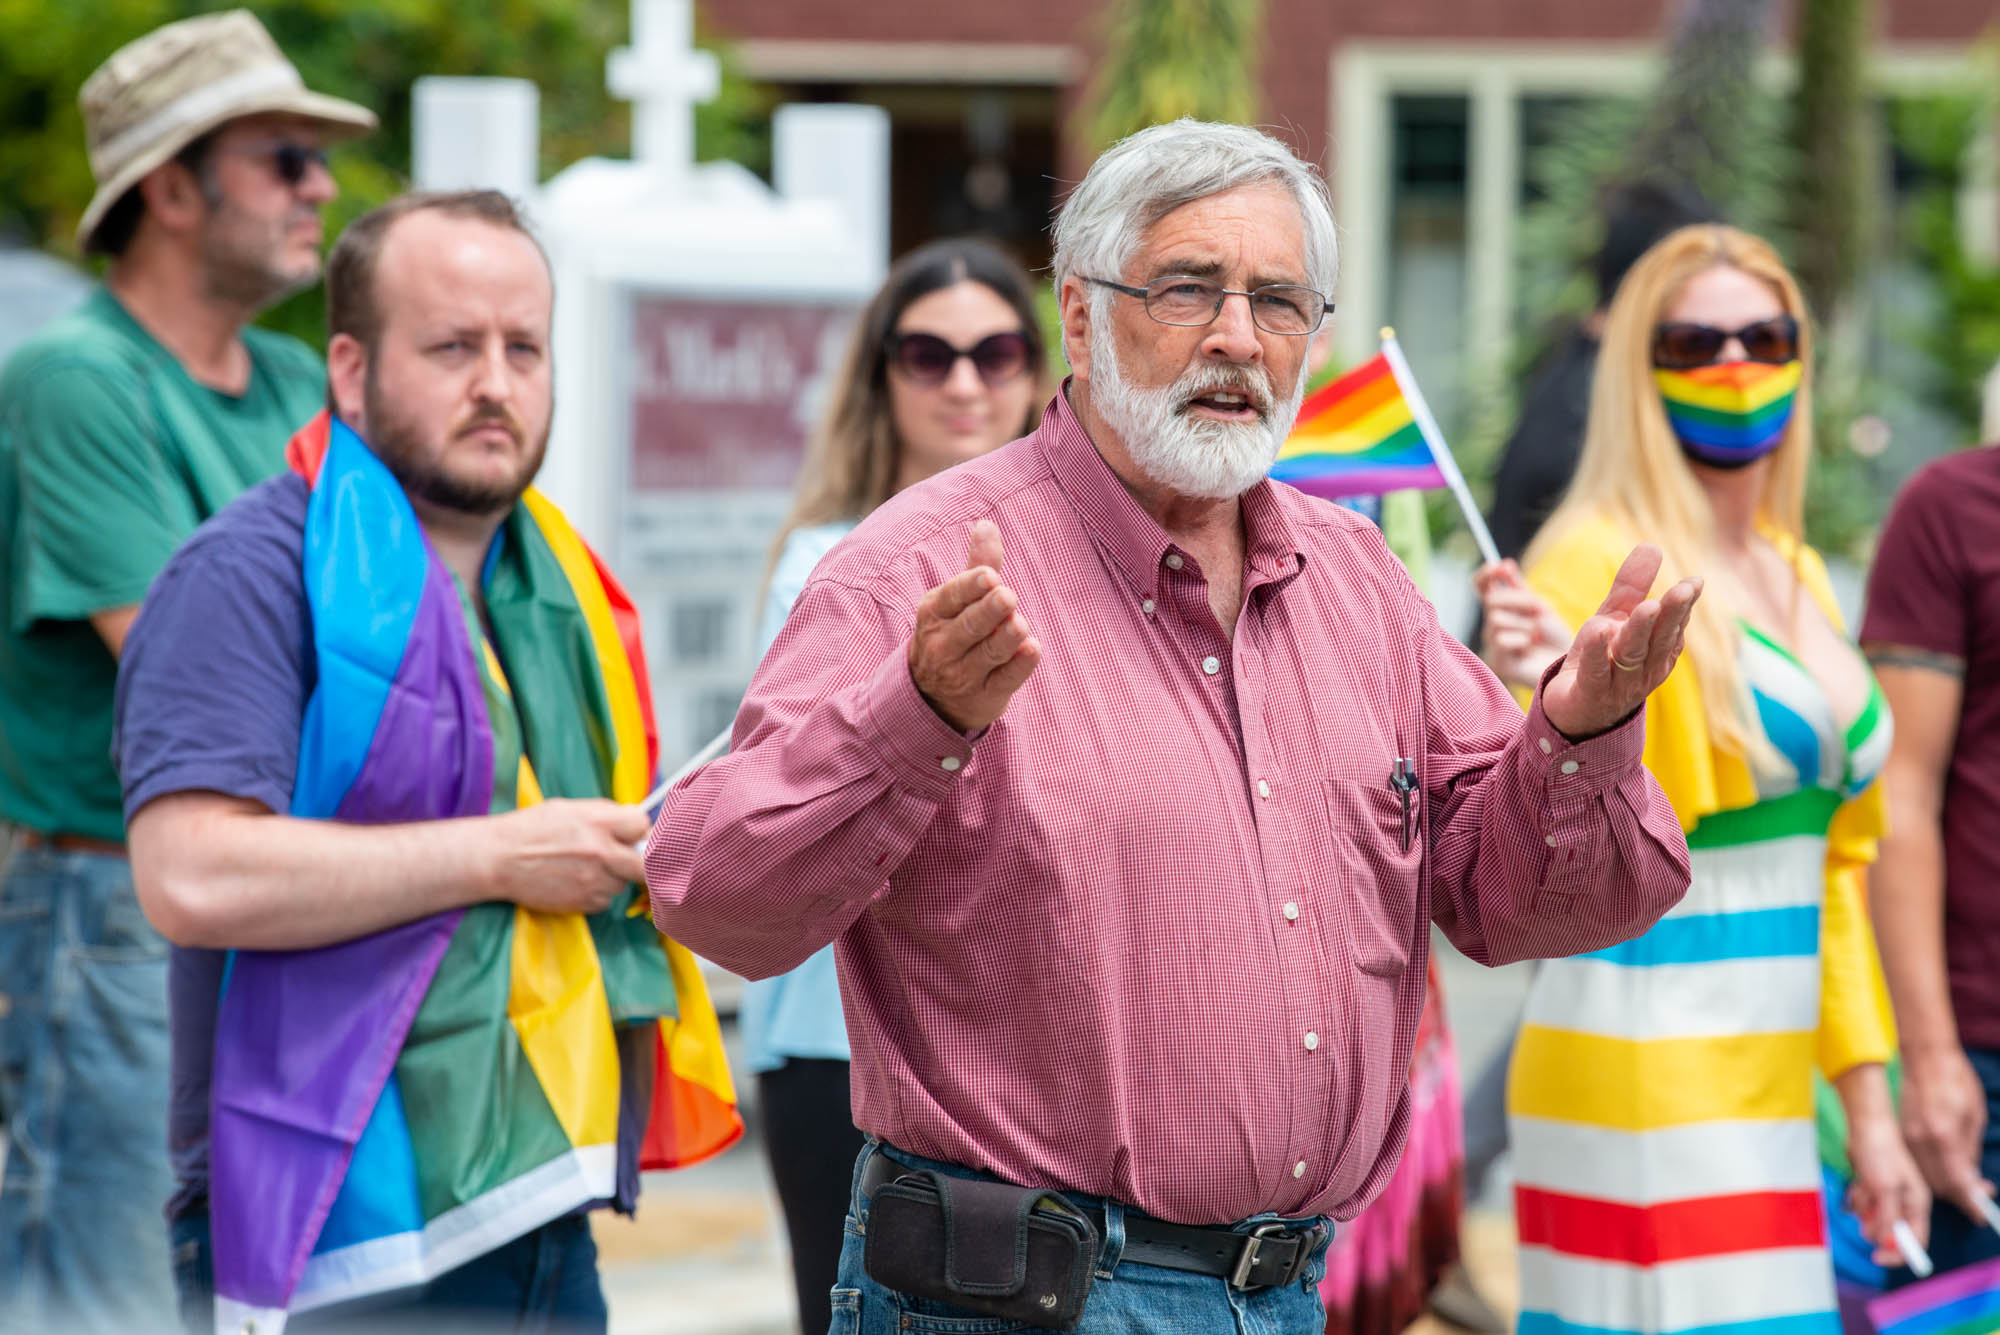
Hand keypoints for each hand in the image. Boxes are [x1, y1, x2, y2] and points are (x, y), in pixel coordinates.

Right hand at [490, 798, 649, 914]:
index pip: (643, 826)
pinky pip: (606, 900)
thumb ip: (605, 814)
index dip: (639, 830)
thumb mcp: (570, 808)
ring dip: (614, 877)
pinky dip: (597, 893)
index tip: (633, 834)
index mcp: (599, 822)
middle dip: (641, 861)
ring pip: (624, 883)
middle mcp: (602, 852)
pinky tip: (577, 881)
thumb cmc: (531, 829)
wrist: (498, 859)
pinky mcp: (585, 902)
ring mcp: (595, 880)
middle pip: (646, 863)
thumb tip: (633, 820)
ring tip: (586, 867)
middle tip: (630, 858)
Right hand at [908, 520, 1041, 732]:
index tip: (990, 576)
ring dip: (1008, 636)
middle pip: (971, 625)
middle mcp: (944, 645)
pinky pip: (1007, 679)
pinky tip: (1032, 650)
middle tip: (1008, 596)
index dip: (971, 586)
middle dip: (990, 610)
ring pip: (990, 652)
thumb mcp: (956, 602)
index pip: (953, 596)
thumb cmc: (953, 633)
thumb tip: (987, 524)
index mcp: (935, 613)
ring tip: (1019, 625)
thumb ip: (976, 565)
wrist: (933, 698)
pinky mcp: (986, 696)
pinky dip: (1020, 665)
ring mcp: (964, 674)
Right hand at [1475, 559, 1570, 690]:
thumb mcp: (1538, 606)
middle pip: (1491, 600)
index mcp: (1502, 609)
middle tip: (1537, 610)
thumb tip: (1504, 563)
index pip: (1482, 586)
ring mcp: (1493, 644)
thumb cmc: (1554, 636)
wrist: (1570, 666)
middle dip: (1518, 601)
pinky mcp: (1498, 662)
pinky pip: (1502, 639)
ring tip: (1536, 636)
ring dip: (1524, 623)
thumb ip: (1519, 587)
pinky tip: (1529, 650)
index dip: (1485, 575)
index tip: (1498, 567)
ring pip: (1496, 619)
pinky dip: (1522, 641)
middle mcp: (1492, 625)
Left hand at [1539, 544, 1701, 738]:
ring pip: (1633, 655)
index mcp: (1656, 652)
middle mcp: (1644, 670)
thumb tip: (1653, 545)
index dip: (1683, 605)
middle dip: (1672, 614)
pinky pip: (1596, 672)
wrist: (1572, 713)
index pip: (1673, 626)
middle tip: (1684, 589)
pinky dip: (1598, 651)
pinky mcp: (1590, 694)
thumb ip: (1631, 586)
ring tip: (1647, 606)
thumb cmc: (1601, 661)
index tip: (1694, 582)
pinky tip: (1598, 629)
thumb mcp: (1613, 619)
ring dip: (1640, 630)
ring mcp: (1618, 685)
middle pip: (1659, 640)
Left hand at [1849, 1106, 1934, 1266]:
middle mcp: (1906, 1203)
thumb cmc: (1880, 1155)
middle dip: (1875, 1226)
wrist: (1866, 1126)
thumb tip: (1887, 1245)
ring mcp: (1889, 1195)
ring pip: (1873, 1219)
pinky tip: (1858, 1181)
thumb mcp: (1885, 1190)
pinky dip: (1858, 1197)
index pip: (1916, 1241)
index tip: (1876, 1257)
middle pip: (1891, 1233)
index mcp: (1918, 1204)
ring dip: (1864, 1208)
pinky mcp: (1873, 1188)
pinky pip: (1863, 1205)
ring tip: (1863, 1187)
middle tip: (1865, 1213)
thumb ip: (1888, 1219)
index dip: (1898, 1254)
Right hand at [1903, 1048, 1994, 1220]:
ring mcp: (1907, 1138)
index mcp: (1943, 1135)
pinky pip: (1916, 1165)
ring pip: (1925, 1178)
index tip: (1982, 1213)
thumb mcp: (1974, 1117)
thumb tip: (1971, 1179)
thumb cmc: (1955, 1081)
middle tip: (1980, 1194)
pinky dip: (1933, 1173)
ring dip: (1946, 1186)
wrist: (1925, 1058)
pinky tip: (1947, 1168)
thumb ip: (1970, 1152)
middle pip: (1940, 1186)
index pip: (1957, 1182)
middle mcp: (1921, 1141)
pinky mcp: (1900, 1134)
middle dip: (1960, 1196)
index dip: (1971, 1202)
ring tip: (1966, 1181)